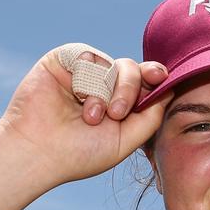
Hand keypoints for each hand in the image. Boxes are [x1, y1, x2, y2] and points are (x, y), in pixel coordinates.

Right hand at [0, 44, 170, 185]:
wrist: (39, 152)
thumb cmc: (80, 153)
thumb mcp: (126, 139)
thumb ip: (152, 116)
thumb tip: (170, 88)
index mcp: (119, 103)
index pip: (145, 82)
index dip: (156, 75)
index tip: (161, 75)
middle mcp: (103, 85)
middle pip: (132, 69)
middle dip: (129, 90)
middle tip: (116, 114)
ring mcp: (83, 71)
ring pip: (112, 64)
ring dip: (104, 92)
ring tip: (89, 116)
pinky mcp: (63, 60)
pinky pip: (88, 56)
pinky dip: (87, 78)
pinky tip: (75, 98)